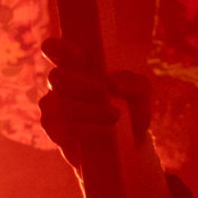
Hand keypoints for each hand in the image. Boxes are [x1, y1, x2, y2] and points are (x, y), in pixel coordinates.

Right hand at [38, 55, 172, 197]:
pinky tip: (105, 133)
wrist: (130, 149)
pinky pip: (62, 127)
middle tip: (104, 93)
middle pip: (56, 77)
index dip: (56, 48)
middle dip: (80, 84)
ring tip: (114, 117)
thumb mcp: (142, 94)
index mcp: (79, 67)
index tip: (64, 50)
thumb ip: (134, 82)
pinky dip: (85, 129)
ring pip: (58, 104)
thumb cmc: (131, 112)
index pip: (57, 50)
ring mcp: (55, 108)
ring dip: (87, 110)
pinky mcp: (55, 131)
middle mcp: (62, 85)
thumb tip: (112, 82)